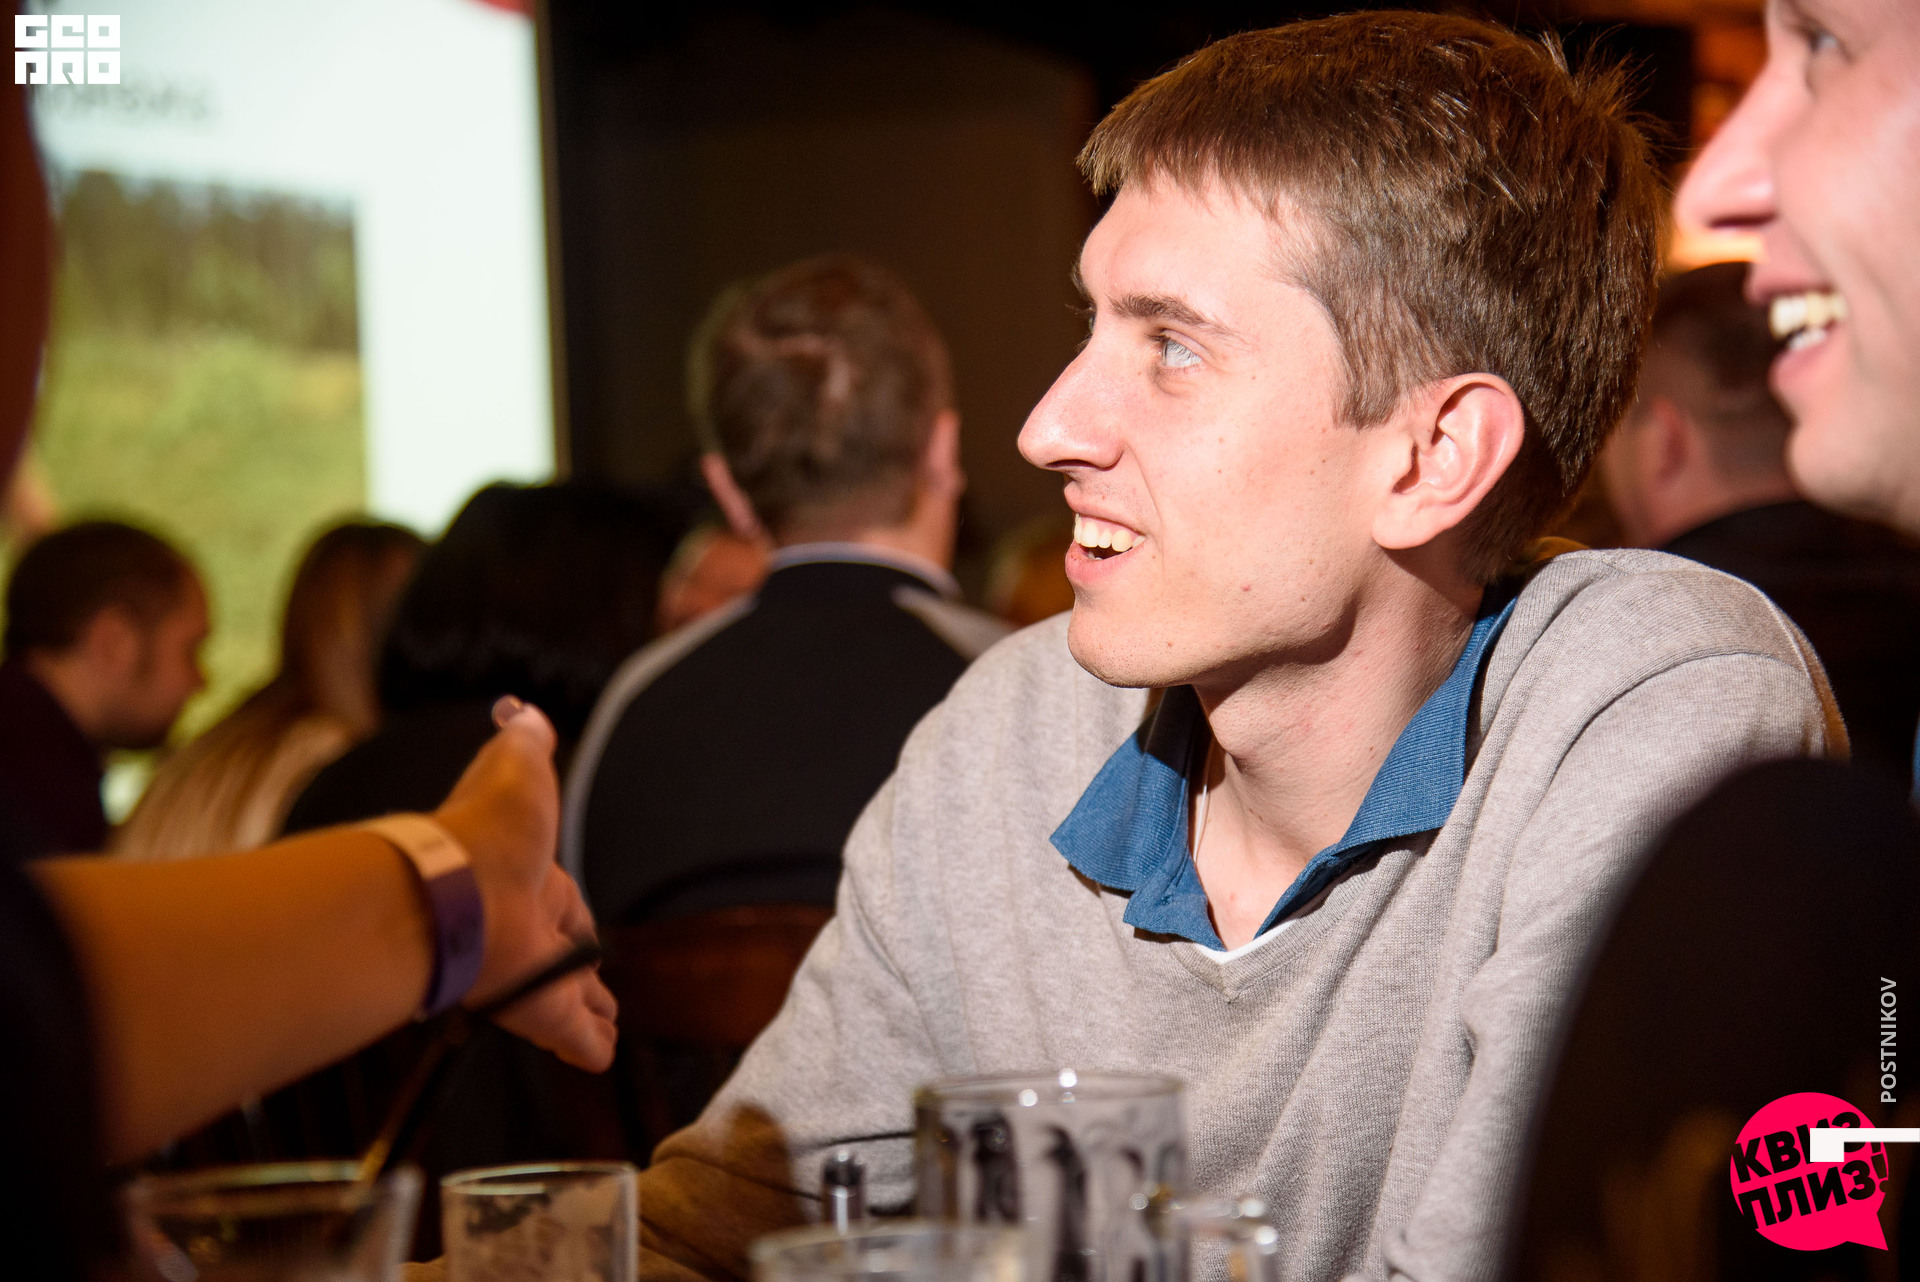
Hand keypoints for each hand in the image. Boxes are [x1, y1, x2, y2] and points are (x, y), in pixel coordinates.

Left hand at [433, 699, 617, 1070]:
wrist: (456, 890)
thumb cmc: (487, 829)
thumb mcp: (515, 768)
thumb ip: (524, 742)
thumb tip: (521, 710)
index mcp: (530, 879)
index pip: (561, 902)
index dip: (575, 918)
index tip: (583, 933)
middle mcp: (528, 929)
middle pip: (564, 957)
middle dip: (582, 976)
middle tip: (601, 996)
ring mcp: (532, 974)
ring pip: (567, 1001)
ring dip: (586, 1016)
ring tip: (607, 1032)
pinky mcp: (540, 1013)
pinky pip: (572, 1036)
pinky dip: (588, 1048)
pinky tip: (601, 1062)